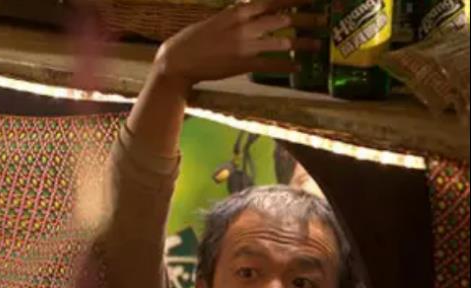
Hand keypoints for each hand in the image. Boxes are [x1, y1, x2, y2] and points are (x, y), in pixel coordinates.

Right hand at [153, 0, 325, 92]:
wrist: (177, 61)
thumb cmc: (193, 39)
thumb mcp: (217, 20)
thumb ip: (237, 16)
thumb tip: (255, 11)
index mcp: (238, 12)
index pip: (273, 1)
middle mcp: (245, 26)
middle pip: (283, 19)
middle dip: (307, 19)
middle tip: (324, 20)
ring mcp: (245, 45)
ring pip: (282, 40)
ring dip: (303, 43)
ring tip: (318, 44)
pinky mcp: (243, 65)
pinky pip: (271, 64)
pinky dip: (287, 65)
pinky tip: (298, 67)